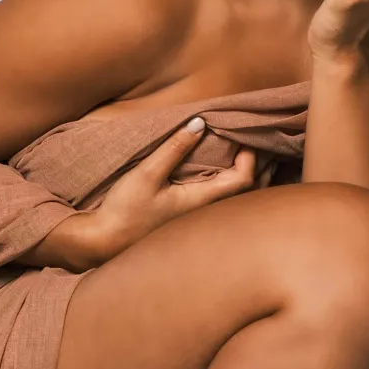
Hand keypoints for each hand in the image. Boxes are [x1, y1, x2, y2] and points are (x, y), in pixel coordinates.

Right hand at [41, 119, 273, 268]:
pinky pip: (225, 203)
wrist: (104, 244)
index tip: (244, 134)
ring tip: (255, 157)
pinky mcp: (191, 223)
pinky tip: (228, 176)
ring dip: (251, 178)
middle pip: (249, 193)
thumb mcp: (146, 175)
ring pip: (239, 200)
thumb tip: (200, 123)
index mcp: (201, 202)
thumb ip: (173, 149)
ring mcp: (200, 221)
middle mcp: (207, 214)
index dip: (250, 156)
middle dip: (261, 167)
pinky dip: (234, 187)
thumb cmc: (124, 212)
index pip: (243, 179)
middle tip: (264, 141)